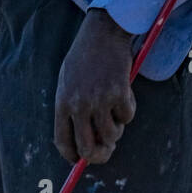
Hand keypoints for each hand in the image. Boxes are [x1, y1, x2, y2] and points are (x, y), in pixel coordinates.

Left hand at [54, 8, 136, 164]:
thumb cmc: (84, 57)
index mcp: (62, 103)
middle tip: (108, 150)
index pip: (63, 142)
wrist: (102, 33)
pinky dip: (128, 110)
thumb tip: (84, 141)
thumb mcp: (68, 82)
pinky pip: (128, 117)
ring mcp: (100, 100)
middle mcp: (79, 105)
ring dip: (116, 128)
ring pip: (112, 135)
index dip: (73, 156)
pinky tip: (124, 93)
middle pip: (88, 149)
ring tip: (114, 108)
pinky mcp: (120, 93)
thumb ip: (72, 109)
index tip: (81, 160)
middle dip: (100, 155)